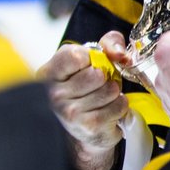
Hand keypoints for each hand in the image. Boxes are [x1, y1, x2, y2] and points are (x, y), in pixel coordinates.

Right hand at [36, 31, 130, 169]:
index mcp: (49, 73)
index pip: (75, 56)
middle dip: (106, 77)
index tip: (89, 64)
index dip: (90, 58)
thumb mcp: (94, 57)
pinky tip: (107, 109)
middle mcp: (54, 94)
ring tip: (103, 97)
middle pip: (97, 74)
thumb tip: (119, 53)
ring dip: (114, 92)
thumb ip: (109, 43)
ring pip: (110, 90)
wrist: (84, 125)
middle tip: (98, 84)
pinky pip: (119, 105)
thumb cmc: (87, 87)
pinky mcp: (88, 126)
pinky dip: (120, 105)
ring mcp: (70, 113)